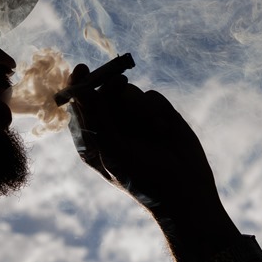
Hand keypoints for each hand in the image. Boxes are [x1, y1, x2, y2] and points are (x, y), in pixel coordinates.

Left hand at [67, 65, 261, 261]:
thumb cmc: (142, 179)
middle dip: (110, 87)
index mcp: (92, 136)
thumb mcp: (114, 153)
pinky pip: (151, 96)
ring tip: (153, 131)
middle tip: (118, 82)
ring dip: (138, 107)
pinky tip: (164, 132)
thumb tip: (84, 91)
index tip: (82, 70)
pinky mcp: (156, 112)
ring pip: (127, 91)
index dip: (78, 84)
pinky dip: (155, 111)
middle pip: (101, 91)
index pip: (78, 104)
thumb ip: (98, 121)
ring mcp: (133, 116)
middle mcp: (110, 123)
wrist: (184, 191)